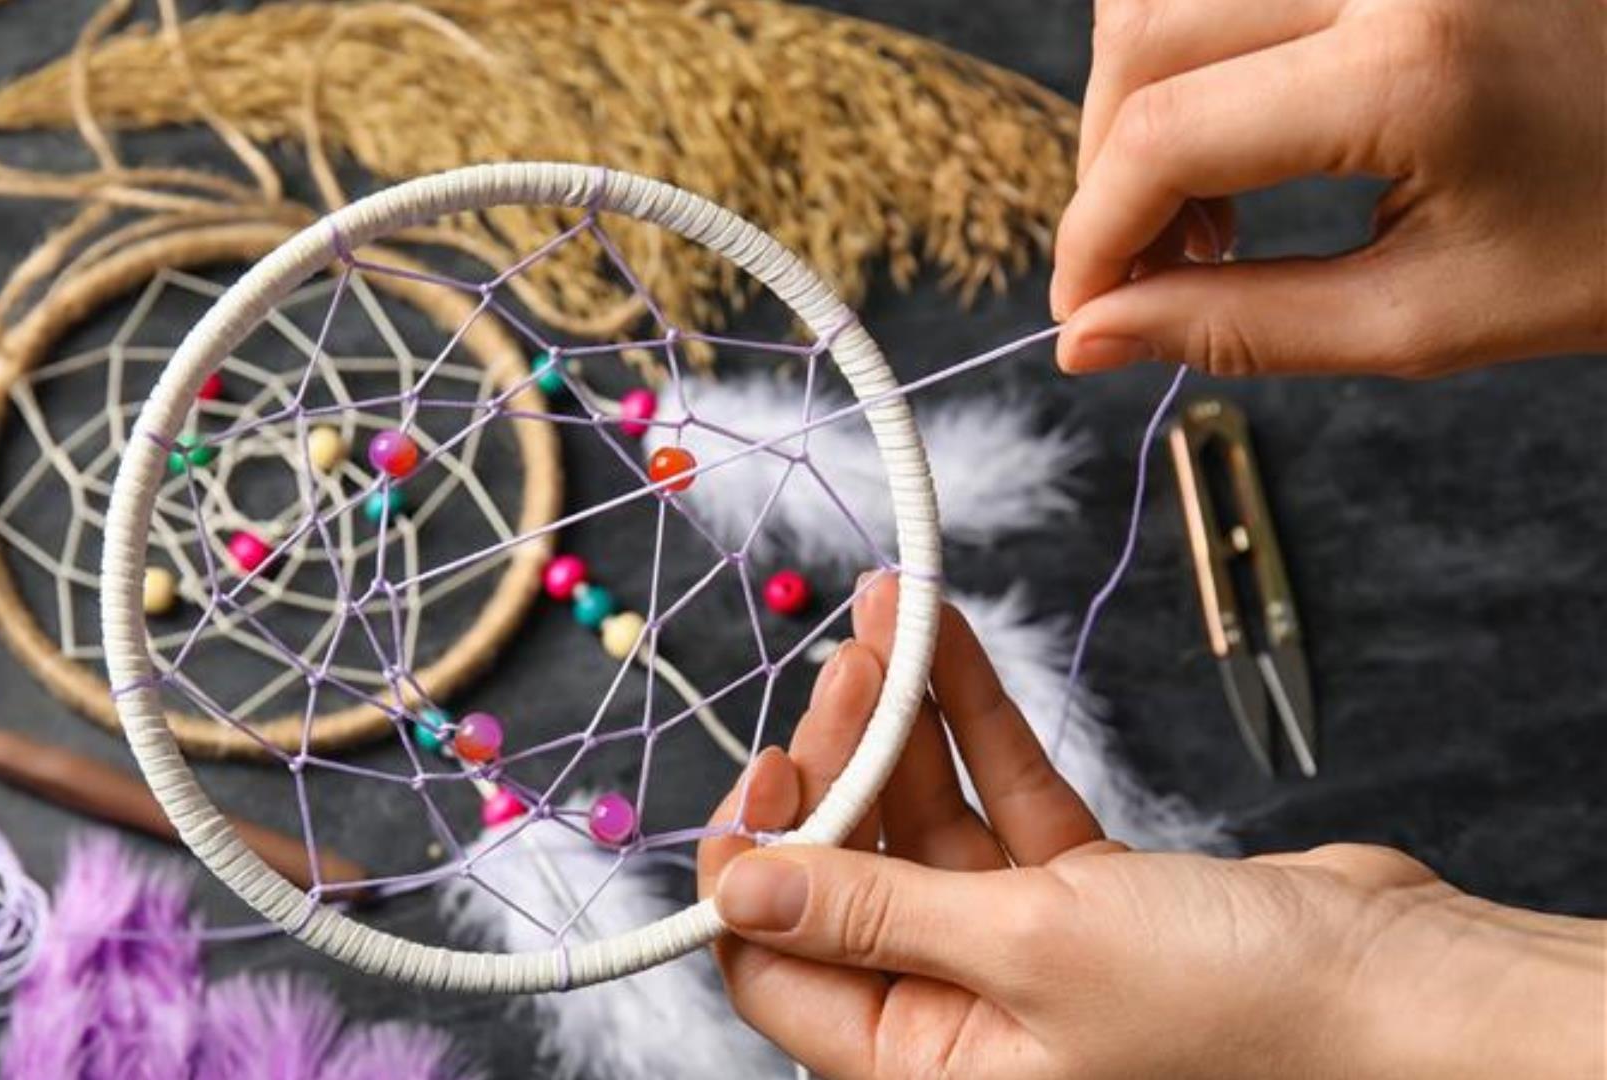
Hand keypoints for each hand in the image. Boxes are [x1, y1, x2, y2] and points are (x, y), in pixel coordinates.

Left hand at [698, 575, 1604, 1078]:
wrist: (1398, 988)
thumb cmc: (1235, 1009)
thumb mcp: (1028, 951)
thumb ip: (875, 910)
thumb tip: (742, 889)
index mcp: (926, 1067)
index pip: (779, 968)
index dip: (758, 862)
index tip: (770, 764)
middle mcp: (962, 1014)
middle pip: (849, 871)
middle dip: (840, 759)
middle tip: (845, 669)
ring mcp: (1022, 948)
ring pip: (925, 819)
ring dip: (903, 719)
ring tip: (883, 622)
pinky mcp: (1084, 893)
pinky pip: (1003, 794)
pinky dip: (977, 720)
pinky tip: (945, 641)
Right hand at [1051, 0, 1606, 378]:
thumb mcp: (1430, 315)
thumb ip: (1241, 325)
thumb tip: (1093, 339)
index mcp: (1414, 66)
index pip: (1164, 137)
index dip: (1092, 236)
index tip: (1084, 308)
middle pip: (1143, 37)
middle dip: (1110, 166)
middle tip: (1149, 264)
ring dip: (1144, 94)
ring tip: (1205, 195)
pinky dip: (1199, 41)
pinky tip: (1244, 118)